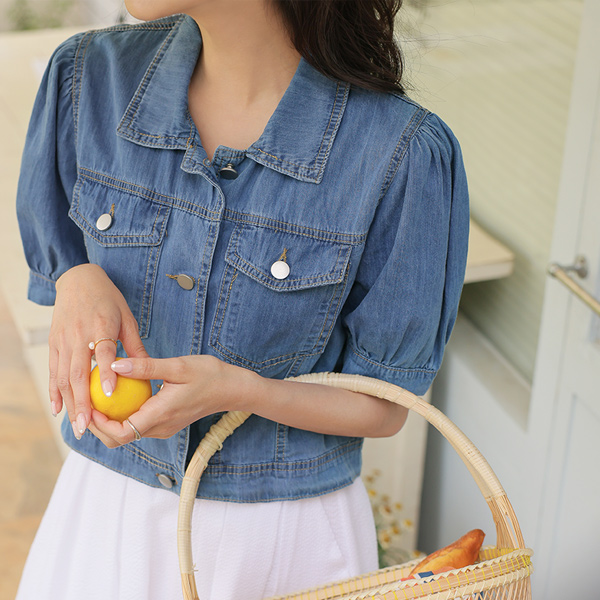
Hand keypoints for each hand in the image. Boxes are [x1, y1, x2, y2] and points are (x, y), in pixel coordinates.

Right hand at [49, 263, 147, 439]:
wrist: (79, 281)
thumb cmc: (109, 300)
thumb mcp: (128, 319)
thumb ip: (135, 346)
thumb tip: (149, 372)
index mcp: (102, 325)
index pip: (104, 352)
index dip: (107, 373)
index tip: (111, 395)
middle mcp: (79, 334)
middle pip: (78, 372)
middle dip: (82, 402)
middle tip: (88, 426)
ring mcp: (63, 340)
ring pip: (63, 376)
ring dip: (68, 403)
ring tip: (77, 425)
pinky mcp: (54, 343)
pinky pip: (53, 371)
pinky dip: (54, 391)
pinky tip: (58, 409)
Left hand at [89, 354, 253, 446]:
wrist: (233, 389)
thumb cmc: (209, 375)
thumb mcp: (178, 366)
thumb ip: (146, 367)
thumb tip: (115, 364)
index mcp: (161, 415)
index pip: (121, 432)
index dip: (100, 425)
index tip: (89, 406)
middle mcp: (161, 427)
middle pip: (120, 438)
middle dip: (99, 426)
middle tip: (87, 402)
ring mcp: (165, 427)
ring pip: (128, 433)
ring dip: (110, 421)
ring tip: (99, 397)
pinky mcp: (168, 422)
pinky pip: (139, 425)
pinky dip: (125, 415)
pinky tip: (121, 396)